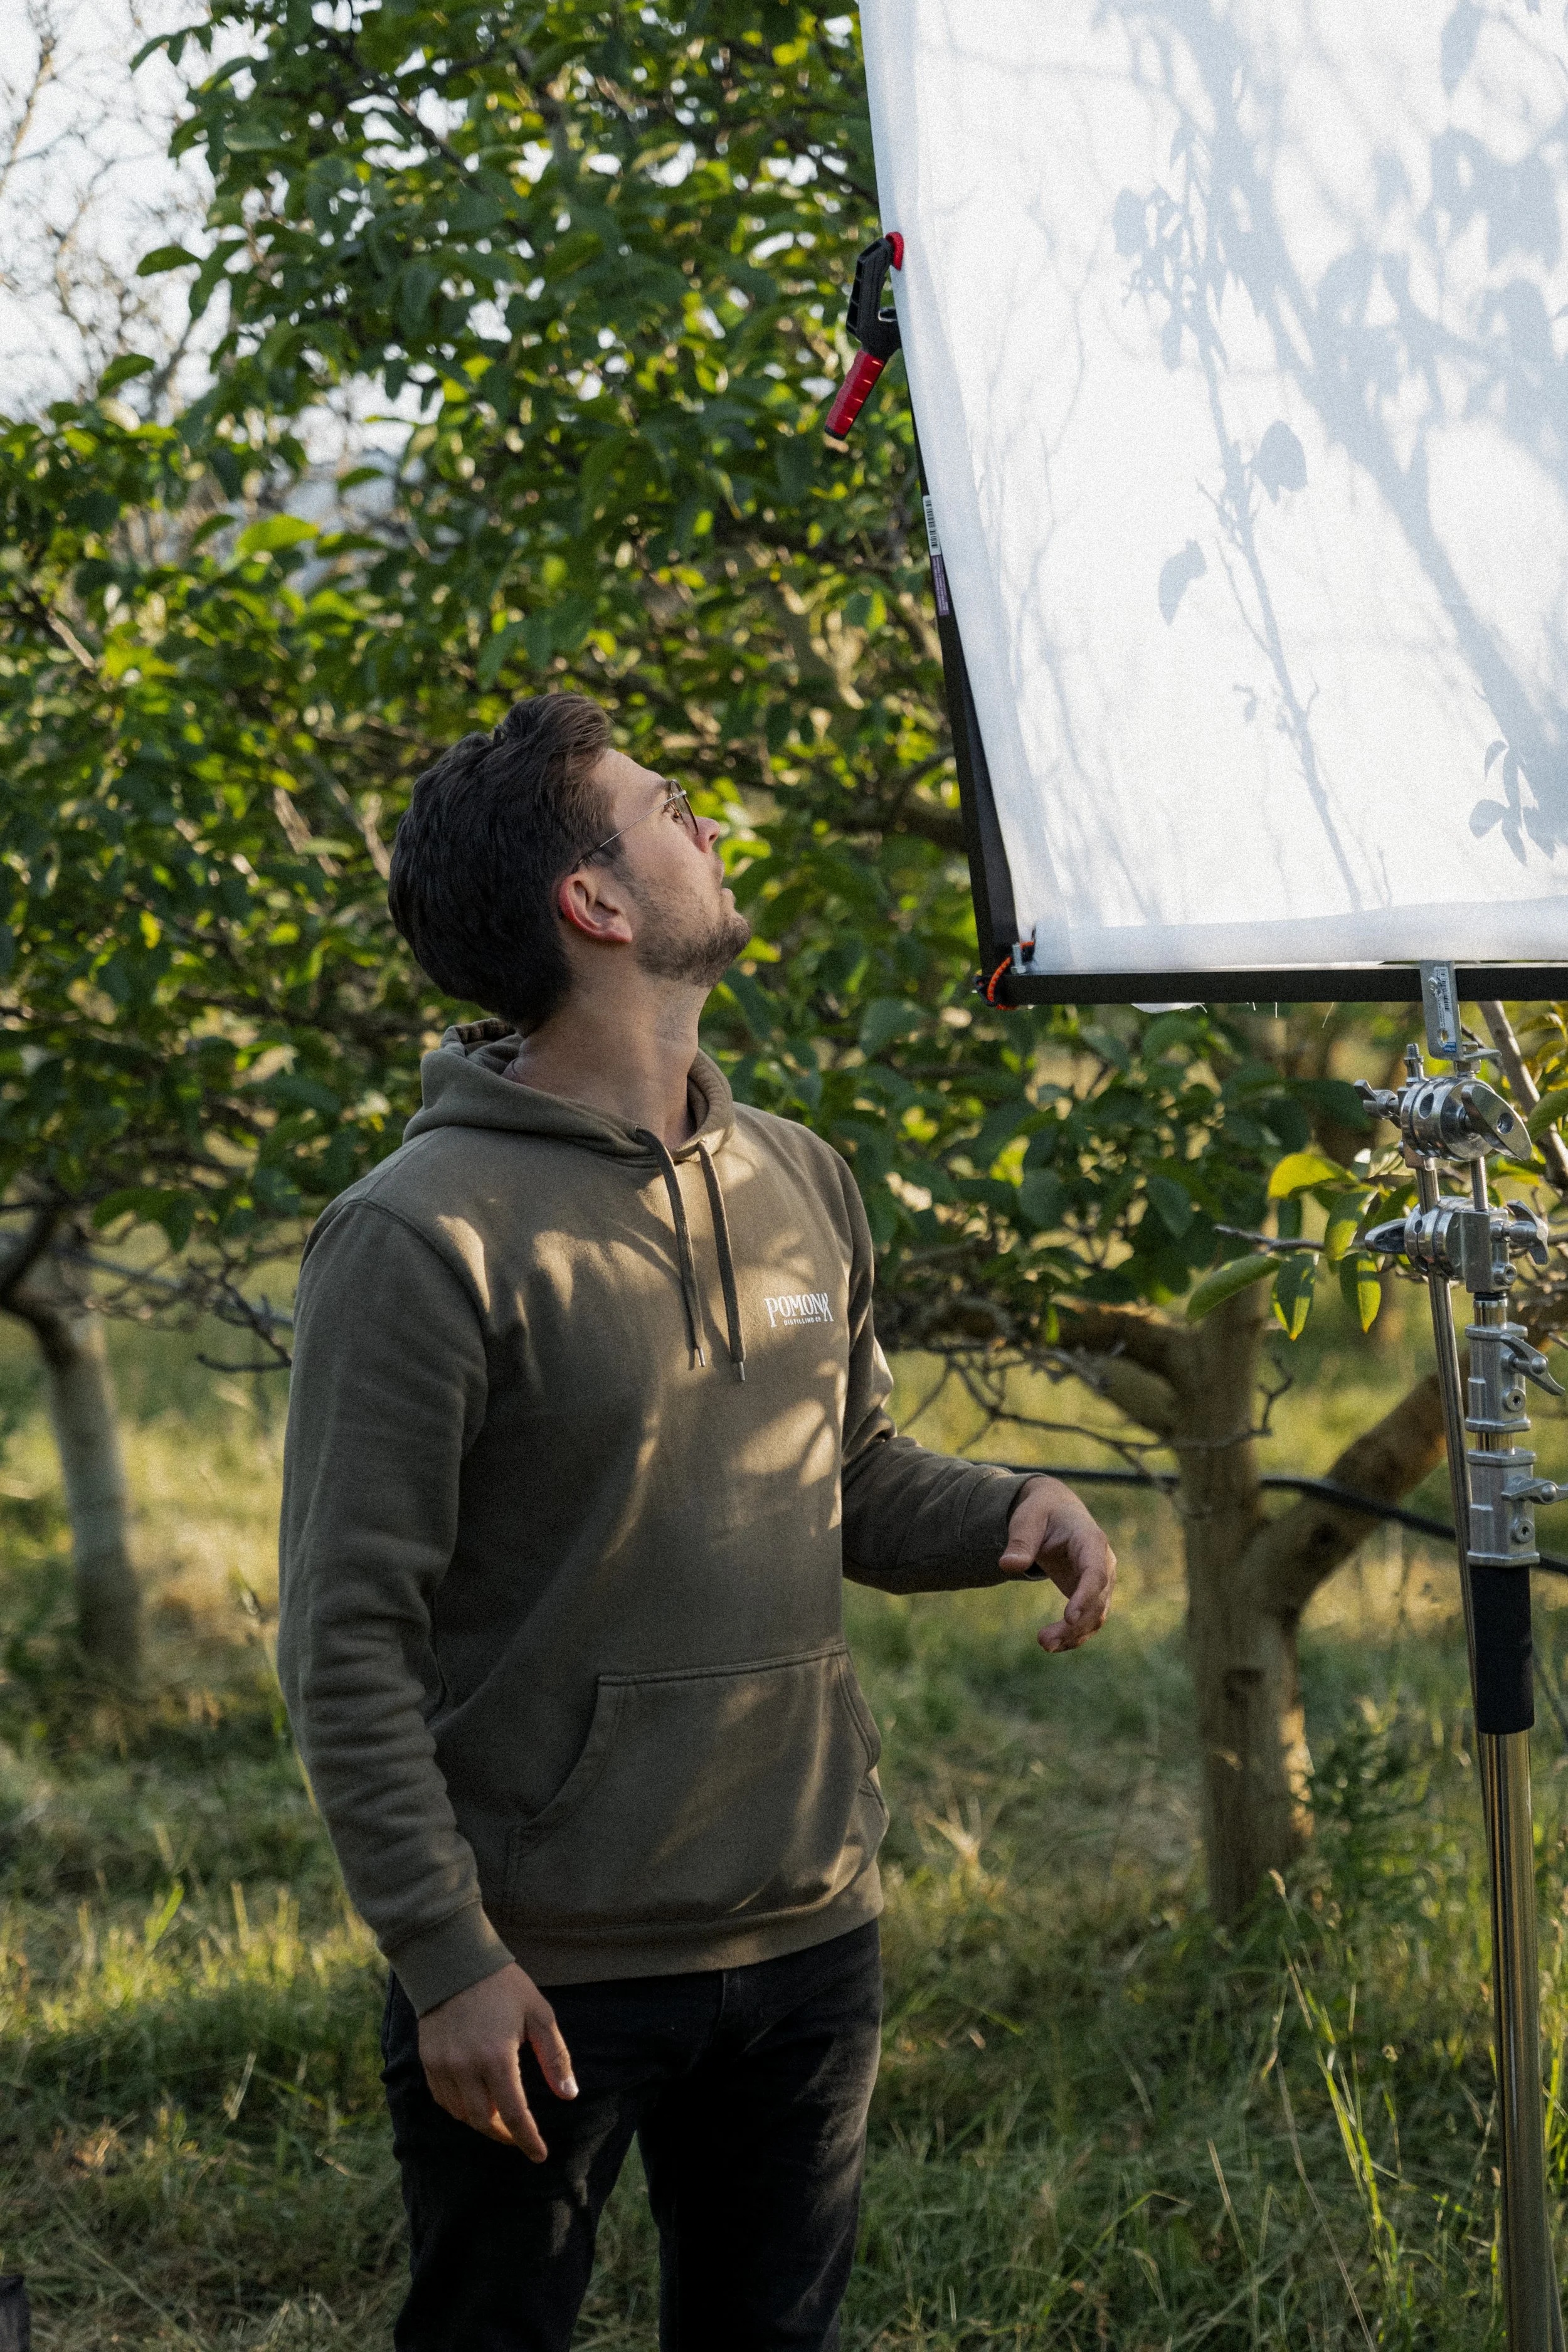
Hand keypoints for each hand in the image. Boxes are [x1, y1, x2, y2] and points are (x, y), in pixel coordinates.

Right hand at [418, 1960, 577, 2157]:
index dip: (528, 2139)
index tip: (539, 2155)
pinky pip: (443, 2100)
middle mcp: (466, 2067)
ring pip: (462, 2115)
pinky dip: (460, 2109)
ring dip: (483, 2122)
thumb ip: (555, 2056)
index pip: (514, 2114)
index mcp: (497, 2057)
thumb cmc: (503, 1986)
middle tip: (519, 2134)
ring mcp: (443, 2066)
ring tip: (500, 2116)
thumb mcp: (539, 2014)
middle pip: (484, 2121)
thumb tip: (569, 2094)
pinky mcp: (428, 2060)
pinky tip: (475, 2101)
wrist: (455, 1960)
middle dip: (505, 2135)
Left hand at [999, 1475, 1116, 1652]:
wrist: (1056, 1511)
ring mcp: (1101, 1582)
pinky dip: (1073, 1635)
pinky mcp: (1091, 1595)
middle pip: (1097, 1600)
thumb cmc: (1042, 1512)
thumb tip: (1008, 1566)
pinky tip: (1052, 1644)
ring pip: (1096, 1615)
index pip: (1095, 1572)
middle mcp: (1104, 1563)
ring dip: (1073, 1635)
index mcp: (1091, 1540)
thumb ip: (1020, 1541)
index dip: (1085, 1596)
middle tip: (1043, 1641)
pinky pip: (1088, 1619)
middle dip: (1074, 1625)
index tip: (1070, 1618)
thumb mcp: (1027, 1518)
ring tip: (1044, 1644)